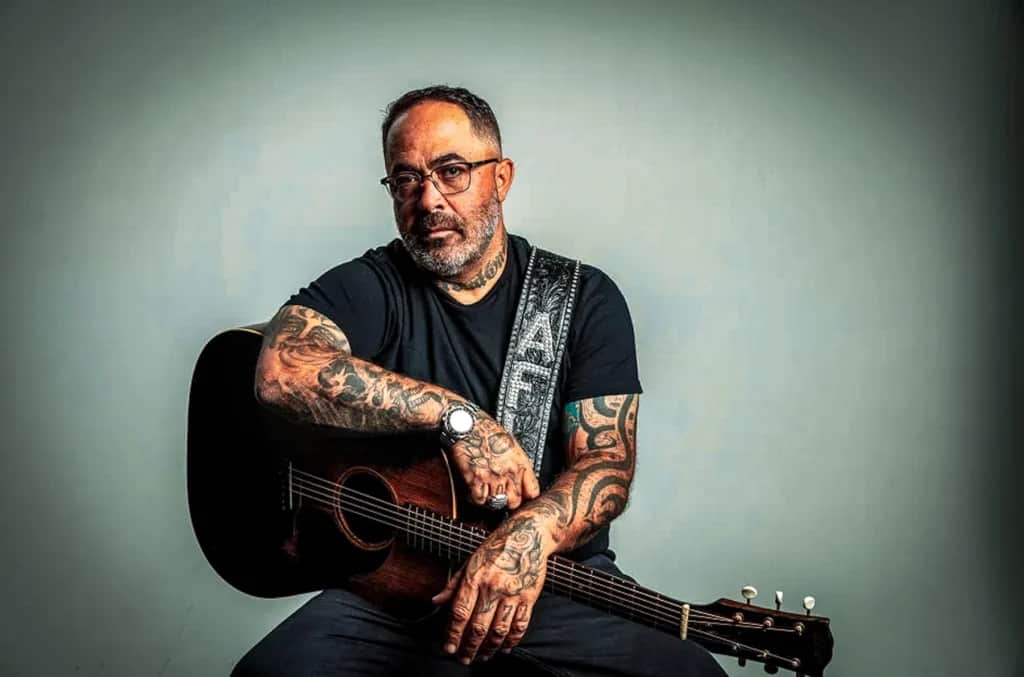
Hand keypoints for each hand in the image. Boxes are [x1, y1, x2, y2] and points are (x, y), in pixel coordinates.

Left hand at [431, 515, 550, 663]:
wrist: (527, 534)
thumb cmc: (496, 547)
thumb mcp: (470, 560)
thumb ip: (453, 584)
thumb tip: (435, 601)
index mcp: (475, 577)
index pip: (460, 612)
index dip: (452, 634)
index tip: (448, 648)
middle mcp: (493, 587)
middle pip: (478, 626)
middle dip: (469, 647)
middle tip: (464, 658)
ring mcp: (512, 594)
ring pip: (499, 630)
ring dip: (489, 648)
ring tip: (482, 657)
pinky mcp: (529, 597)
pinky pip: (520, 625)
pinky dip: (512, 641)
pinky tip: (504, 648)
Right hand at [447, 414, 539, 509]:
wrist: (468, 425)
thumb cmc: (487, 431)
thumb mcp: (512, 445)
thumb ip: (518, 464)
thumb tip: (521, 480)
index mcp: (521, 463)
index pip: (532, 492)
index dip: (527, 498)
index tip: (522, 499)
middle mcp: (509, 472)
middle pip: (514, 502)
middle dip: (507, 501)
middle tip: (501, 496)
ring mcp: (492, 477)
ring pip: (495, 503)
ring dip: (490, 499)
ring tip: (486, 490)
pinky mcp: (476, 479)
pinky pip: (479, 499)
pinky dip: (476, 498)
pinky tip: (474, 490)